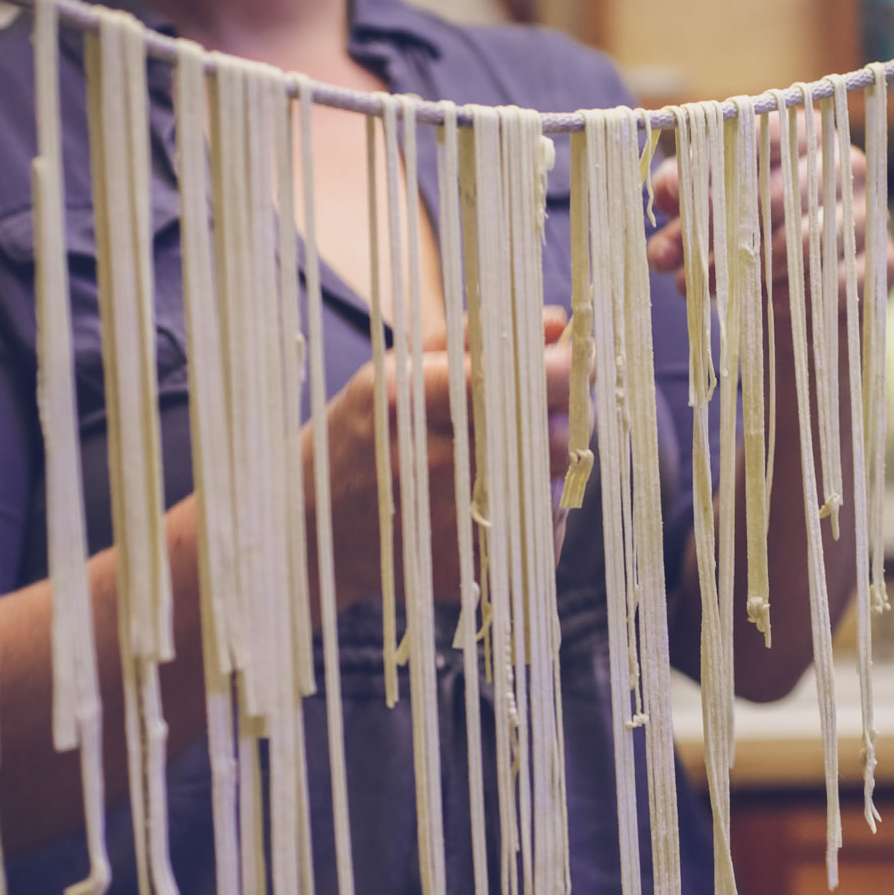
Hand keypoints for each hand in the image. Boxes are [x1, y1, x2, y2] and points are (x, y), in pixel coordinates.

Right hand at [312, 306, 571, 610]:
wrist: (316, 525)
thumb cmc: (364, 432)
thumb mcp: (402, 370)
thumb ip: (479, 339)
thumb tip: (560, 323)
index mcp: (412, 401)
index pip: (526, 383)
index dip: (567, 368)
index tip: (577, 357)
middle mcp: (432, 466)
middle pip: (555, 436)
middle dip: (567, 414)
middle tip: (551, 403)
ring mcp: (450, 526)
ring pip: (556, 484)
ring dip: (552, 462)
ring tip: (508, 452)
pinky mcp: (470, 571)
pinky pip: (543, 530)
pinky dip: (538, 506)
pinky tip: (499, 495)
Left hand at [645, 111, 893, 325]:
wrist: (796, 302)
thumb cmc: (746, 238)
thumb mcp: (704, 211)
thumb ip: (681, 194)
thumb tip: (666, 191)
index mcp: (802, 133)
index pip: (761, 134)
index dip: (714, 177)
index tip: (678, 214)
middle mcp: (844, 164)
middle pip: (777, 195)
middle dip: (721, 238)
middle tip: (684, 269)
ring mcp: (870, 213)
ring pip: (804, 241)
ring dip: (749, 271)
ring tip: (709, 289)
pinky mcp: (882, 263)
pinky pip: (831, 282)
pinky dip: (788, 297)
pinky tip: (762, 304)